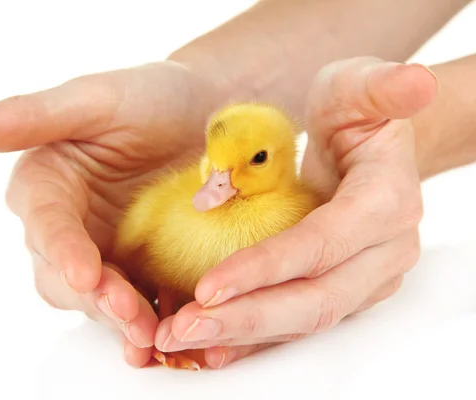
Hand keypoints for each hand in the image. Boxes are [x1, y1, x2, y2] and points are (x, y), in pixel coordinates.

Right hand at [0, 61, 218, 366]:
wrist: (210, 114)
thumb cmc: (151, 96)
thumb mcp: (94, 100)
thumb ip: (26, 117)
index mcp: (47, 183)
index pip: (46, 222)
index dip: (62, 249)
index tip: (84, 273)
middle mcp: (68, 224)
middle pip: (63, 273)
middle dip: (92, 297)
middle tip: (127, 313)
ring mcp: (103, 250)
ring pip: (95, 298)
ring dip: (118, 320)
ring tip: (148, 335)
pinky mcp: (137, 267)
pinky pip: (136, 302)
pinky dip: (147, 322)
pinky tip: (165, 338)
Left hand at [154, 57, 438, 367]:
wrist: (369, 148)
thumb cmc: (356, 114)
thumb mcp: (360, 88)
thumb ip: (382, 88)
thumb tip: (415, 82)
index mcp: (385, 203)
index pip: (322, 245)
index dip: (266, 268)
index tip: (207, 287)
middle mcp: (382, 253)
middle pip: (314, 301)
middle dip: (246, 319)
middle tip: (182, 329)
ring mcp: (364, 279)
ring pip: (304, 321)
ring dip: (241, 336)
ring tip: (181, 341)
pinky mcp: (342, 289)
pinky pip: (296, 321)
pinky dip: (254, 338)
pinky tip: (211, 347)